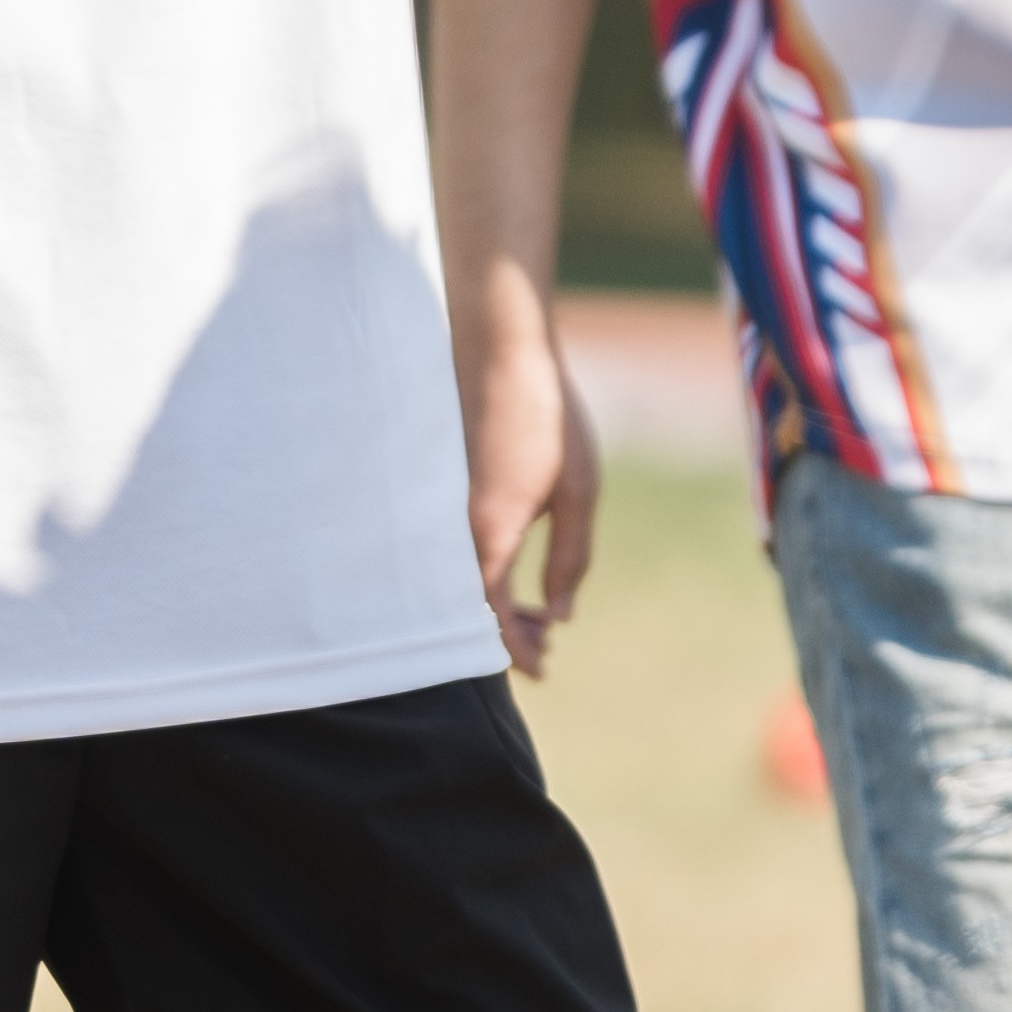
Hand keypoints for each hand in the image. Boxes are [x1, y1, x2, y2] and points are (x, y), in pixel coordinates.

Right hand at [459, 305, 603, 677]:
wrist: (495, 344)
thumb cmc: (543, 413)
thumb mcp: (579, 491)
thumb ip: (570, 559)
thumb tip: (558, 613)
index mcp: (487, 534)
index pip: (492, 620)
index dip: (516, 652)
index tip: (543, 668)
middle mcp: (449, 528)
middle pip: (467, 608)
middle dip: (507, 634)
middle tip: (547, 639)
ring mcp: (436, 508)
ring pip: (456, 579)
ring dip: (492, 602)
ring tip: (537, 607)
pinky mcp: (433, 488)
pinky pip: (449, 549)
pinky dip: (477, 569)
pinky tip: (508, 564)